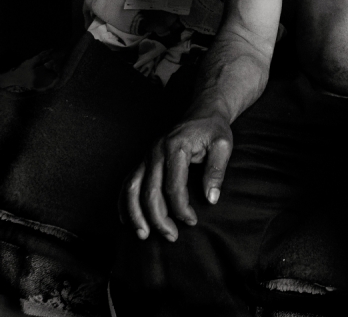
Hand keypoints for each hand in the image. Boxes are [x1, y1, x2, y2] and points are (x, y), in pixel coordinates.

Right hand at [120, 116, 232, 240]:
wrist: (202, 112)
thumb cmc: (213, 130)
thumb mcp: (223, 145)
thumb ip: (216, 171)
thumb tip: (211, 199)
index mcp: (175, 148)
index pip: (173, 186)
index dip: (181, 208)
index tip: (191, 221)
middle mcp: (155, 152)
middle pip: (150, 192)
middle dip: (158, 218)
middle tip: (172, 236)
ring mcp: (146, 155)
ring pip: (132, 189)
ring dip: (135, 214)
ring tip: (144, 235)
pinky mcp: (143, 160)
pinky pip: (127, 183)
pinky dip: (124, 203)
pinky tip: (128, 220)